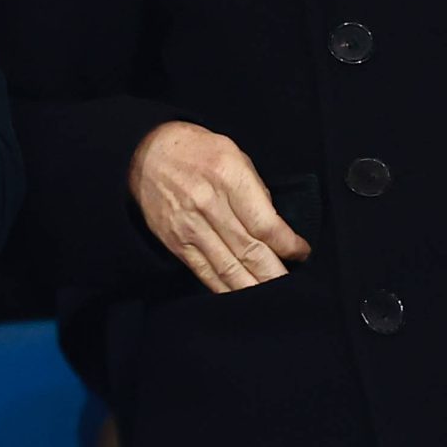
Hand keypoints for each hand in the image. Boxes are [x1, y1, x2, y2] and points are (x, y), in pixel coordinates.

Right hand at [129, 122, 309, 292]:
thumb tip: (273, 224)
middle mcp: (208, 203)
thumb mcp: (233, 152)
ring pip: (229, 268)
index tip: (301, 252)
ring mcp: (189, 226)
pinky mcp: (176, 242)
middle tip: (295, 286)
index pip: (265, 224)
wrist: (144, 153)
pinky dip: (226, 288)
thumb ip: (255, 188)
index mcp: (228, 176)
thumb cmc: (194, 149)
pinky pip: (205, 272)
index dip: (288, 244)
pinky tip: (243, 296)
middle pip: (250, 250)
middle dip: (276, 273)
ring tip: (274, 297)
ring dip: (255, 287)